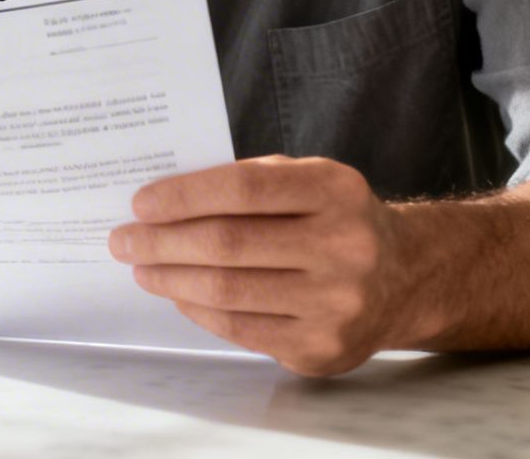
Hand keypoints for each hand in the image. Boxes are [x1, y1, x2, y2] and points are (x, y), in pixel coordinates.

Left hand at [108, 155, 424, 376]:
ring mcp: (336, 303)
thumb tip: (163, 203)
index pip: (244, 188)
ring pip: (228, 291)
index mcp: (335, 190)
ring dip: (171, 279)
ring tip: (142, 267)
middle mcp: (344, 246)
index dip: (184, 195)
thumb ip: (250, 184)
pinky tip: (178, 293)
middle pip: (229, 244)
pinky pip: (241, 329)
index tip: (139, 203)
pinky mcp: (323, 348)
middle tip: (123, 240)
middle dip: (162, 242)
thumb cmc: (335, 220)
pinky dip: (198, 309)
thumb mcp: (309, 181)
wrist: (406, 278)